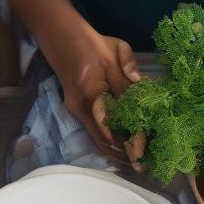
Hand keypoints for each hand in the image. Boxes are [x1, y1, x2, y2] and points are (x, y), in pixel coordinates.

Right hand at [49, 22, 140, 158]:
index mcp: (90, 91)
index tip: (143, 150)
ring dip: (117, 154)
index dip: (128, 138)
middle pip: (105, 139)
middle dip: (124, 154)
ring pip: (99, 140)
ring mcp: (77, 112)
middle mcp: (81, 108)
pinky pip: (95, 135)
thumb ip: (128, 69)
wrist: (60, 37)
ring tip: (135, 167)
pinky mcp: (78, 113)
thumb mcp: (114, 50)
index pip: (112, 123)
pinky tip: (122, 157)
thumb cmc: (90, 43)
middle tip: (143, 166)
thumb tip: (140, 85)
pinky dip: (109, 146)